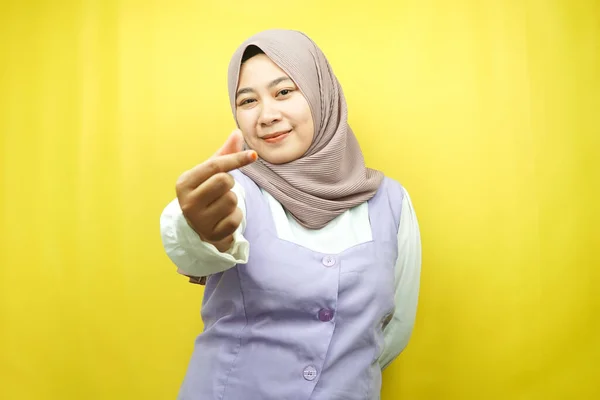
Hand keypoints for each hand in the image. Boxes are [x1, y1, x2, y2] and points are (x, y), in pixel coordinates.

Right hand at [175, 129, 256, 251]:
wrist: (197, 228)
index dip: (236, 159)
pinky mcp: (211, 234)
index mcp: (184, 182)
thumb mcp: (210, 173)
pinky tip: (224, 219)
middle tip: (222, 189)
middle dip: (229, 183)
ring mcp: (198, 220)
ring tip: (220, 205)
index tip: (253, 155)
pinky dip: (235, 217)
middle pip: (224, 181)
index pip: (214, 166)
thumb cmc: (205, 193)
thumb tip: (238, 132)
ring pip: (231, 200)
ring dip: (233, 201)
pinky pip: (235, 219)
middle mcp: (187, 202)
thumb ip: (224, 154)